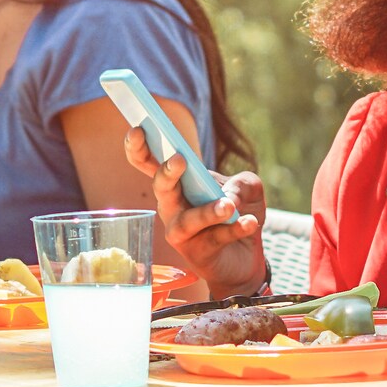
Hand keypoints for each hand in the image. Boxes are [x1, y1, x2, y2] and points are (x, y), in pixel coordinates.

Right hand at [125, 126, 266, 297]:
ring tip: (228, 205)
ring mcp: (181, 232)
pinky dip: (234, 229)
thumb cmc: (238, 212)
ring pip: (186, 220)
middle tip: (179, 160)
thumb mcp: (248, 188)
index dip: (138, 148)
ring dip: (207, 211)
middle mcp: (171, 206)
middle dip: (166, 173)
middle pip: (160, 188)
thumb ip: (242, 182)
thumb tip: (229, 195)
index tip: (138, 130)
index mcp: (177, 183)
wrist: (247, 256)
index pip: (149, 163)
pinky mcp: (196, 254)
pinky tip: (249, 222)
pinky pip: (214, 238)